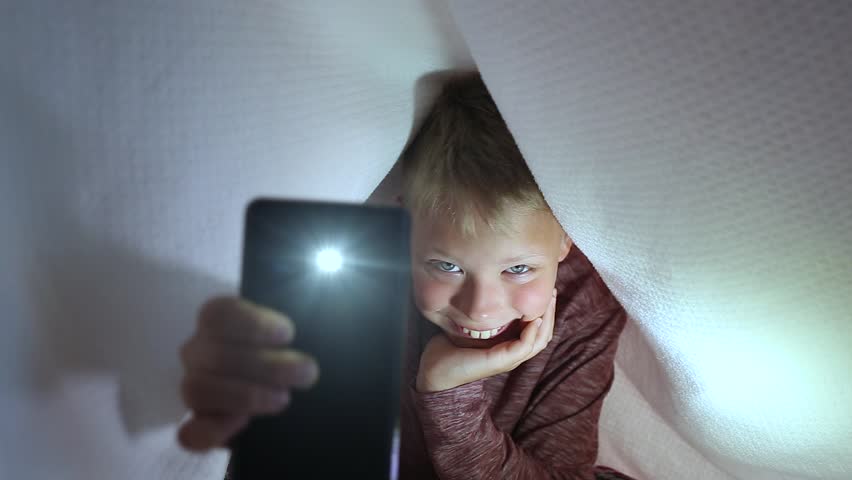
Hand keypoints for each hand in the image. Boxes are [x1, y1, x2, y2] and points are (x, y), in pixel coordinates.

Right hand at [177, 296, 319, 450]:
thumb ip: (291, 329)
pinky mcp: (197, 427)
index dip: (252, 324)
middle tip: (305, 373)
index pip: (218, 314)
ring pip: (197, 390)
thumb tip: (305, 323)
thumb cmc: (292, 355)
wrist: (293, 395)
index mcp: (218, 323)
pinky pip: (191, 434)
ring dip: (245, 395)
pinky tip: (243, 423)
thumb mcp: (293, 337)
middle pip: (214, 355)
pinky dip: (216, 430)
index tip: (287, 335)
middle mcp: (199, 353)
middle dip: (266, 366)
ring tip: (283, 398)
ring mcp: (194, 389)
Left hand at [416, 289, 556, 392]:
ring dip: (547, 319)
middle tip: (553, 292)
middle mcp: (513, 355)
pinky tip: (534, 318)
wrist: (436, 371)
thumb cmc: (450, 349)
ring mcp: (509, 359)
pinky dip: (532, 332)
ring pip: (539, 341)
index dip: (544, 312)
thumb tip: (488, 293)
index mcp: (508, 348)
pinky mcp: (501, 360)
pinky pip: (525, 346)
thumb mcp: (471, 327)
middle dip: (550, 312)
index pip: (537, 331)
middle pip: (543, 335)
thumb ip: (484, 316)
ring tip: (549, 301)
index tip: (546, 291)